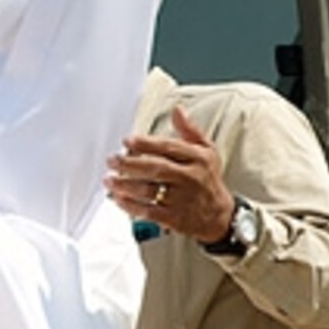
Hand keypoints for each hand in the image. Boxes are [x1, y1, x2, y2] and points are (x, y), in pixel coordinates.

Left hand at [105, 106, 238, 242]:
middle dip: (129, 164)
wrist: (219, 215)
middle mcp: (190, 178)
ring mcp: (181, 199)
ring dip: (125, 185)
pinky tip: (119, 199)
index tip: (127, 141)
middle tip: (112, 160)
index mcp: (198, 159)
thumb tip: (178, 110)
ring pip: (148, 190)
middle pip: (155, 168)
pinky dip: (131, 205)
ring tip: (110, 180)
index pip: (168, 147)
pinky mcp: (174, 217)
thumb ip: (190, 130)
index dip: (145, 143)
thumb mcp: (207, 151)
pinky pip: (148, 211)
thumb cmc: (208, 180)